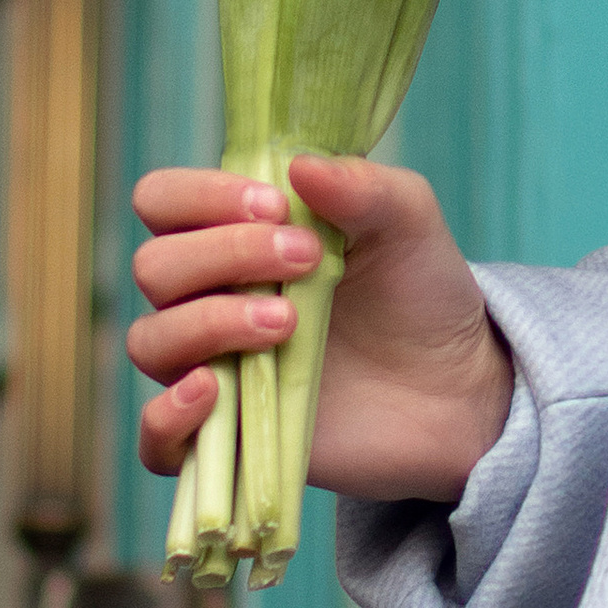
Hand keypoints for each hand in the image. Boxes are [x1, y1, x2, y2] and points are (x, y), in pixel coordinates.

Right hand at [127, 153, 512, 503]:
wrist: (457, 387)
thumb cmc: (419, 290)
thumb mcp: (407, 222)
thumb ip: (359, 186)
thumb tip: (298, 166)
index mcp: (236, 233)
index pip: (164, 200)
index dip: (202, 196)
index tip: (276, 205)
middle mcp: (209, 297)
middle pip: (155, 267)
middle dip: (225, 254)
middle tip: (306, 260)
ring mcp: (212, 368)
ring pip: (150, 341)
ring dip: (209, 322)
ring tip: (286, 325)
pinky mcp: (225, 441)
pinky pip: (156, 440)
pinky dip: (167, 416)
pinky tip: (212, 392)